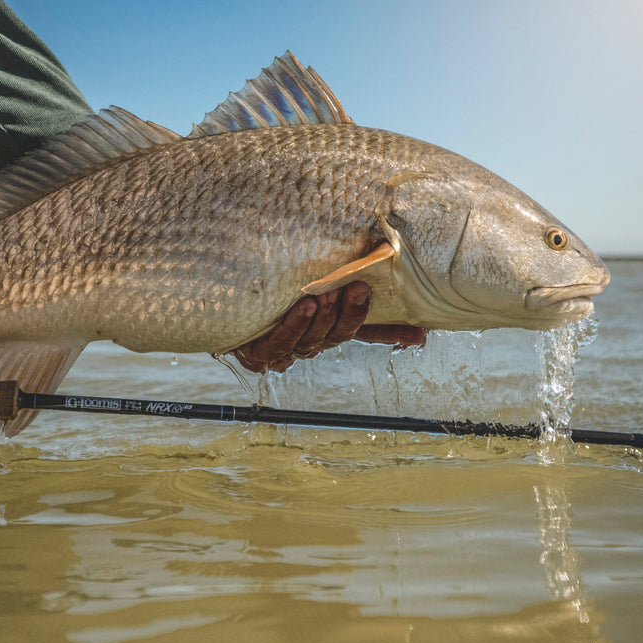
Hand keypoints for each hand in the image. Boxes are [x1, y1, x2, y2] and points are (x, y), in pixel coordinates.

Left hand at [232, 282, 427, 372]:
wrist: (220, 301)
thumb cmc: (276, 297)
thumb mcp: (322, 294)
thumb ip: (362, 303)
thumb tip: (421, 327)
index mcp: (323, 332)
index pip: (354, 331)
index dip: (372, 321)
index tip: (386, 304)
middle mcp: (305, 345)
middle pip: (333, 337)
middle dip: (345, 313)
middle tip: (352, 288)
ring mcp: (280, 351)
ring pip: (308, 341)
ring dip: (319, 318)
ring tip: (325, 295)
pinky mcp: (255, 353)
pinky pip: (277, 344)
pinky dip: (292, 326)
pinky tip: (302, 307)